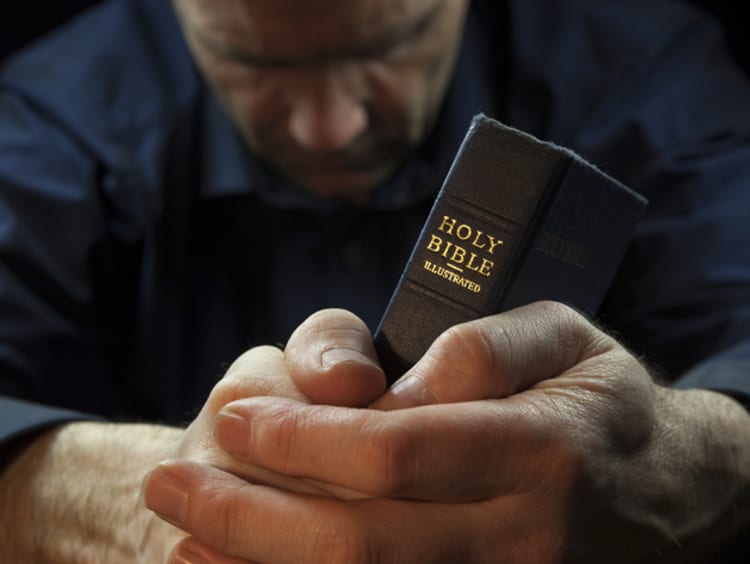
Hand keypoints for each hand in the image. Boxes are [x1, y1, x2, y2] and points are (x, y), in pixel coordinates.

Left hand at [145, 302, 749, 561]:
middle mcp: (522, 538)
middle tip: (169, 477)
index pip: (393, 454)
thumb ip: (488, 344)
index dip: (299, 443)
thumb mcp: (566, 336)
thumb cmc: (601, 401)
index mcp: (541, 451)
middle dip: (245, 516)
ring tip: (180, 539)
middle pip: (358, 544)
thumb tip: (405, 384)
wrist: (668, 494)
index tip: (236, 418)